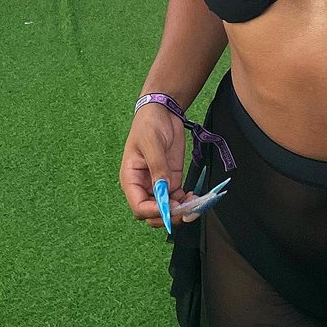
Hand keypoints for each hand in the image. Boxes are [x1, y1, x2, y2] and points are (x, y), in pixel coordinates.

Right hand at [119, 103, 188, 227]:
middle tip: (185, 210)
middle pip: (152, 214)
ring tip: (194, 204)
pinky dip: (186, 202)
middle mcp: (143, 186)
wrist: (162, 111)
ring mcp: (158, 185)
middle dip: (168, 216)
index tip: (169, 209)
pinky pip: (177, 199)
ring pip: (166, 209)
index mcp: (131, 179)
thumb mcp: (152, 142)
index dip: (153, 212)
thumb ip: (157, 166)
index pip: (138, 206)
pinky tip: (195, 197)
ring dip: (179, 211)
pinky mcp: (171, 180)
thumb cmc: (149, 124)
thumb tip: (163, 190)